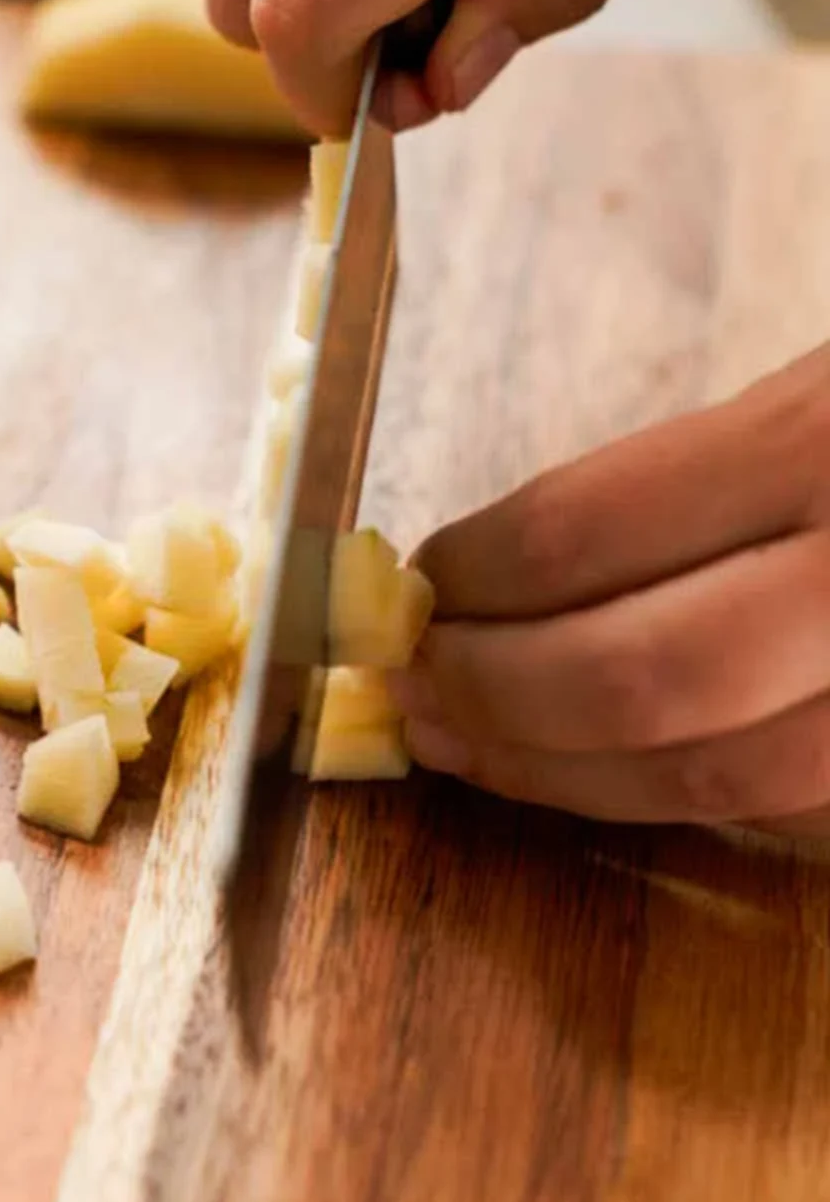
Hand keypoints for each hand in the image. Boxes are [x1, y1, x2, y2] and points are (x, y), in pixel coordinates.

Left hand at [391, 347, 829, 836]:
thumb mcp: (814, 389)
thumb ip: (690, 466)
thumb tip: (497, 562)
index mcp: (813, 447)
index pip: (584, 532)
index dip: (472, 578)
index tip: (412, 588)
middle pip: (633, 680)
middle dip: (492, 693)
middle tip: (412, 685)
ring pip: (705, 778)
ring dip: (557, 773)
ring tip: (467, 744)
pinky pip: (774, 812)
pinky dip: (664, 796)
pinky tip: (595, 769)